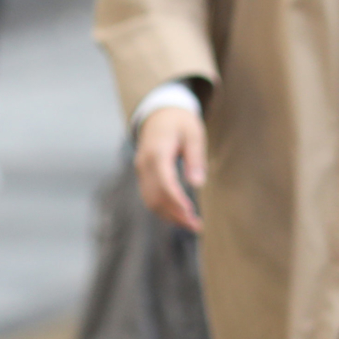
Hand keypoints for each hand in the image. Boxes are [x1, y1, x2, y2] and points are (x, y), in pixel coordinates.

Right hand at [134, 106, 206, 232]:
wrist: (158, 112)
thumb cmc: (180, 121)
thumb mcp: (193, 133)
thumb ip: (195, 157)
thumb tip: (197, 183)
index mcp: (157, 152)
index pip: (165, 182)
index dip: (177, 200)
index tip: (191, 213)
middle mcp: (144, 164)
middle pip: (156, 196)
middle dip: (175, 214)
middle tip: (197, 225)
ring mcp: (141, 170)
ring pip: (150, 200)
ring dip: (169, 215)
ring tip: (191, 224)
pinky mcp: (143, 175)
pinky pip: (149, 196)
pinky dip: (163, 208)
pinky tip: (179, 215)